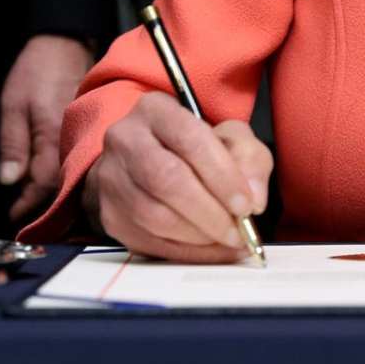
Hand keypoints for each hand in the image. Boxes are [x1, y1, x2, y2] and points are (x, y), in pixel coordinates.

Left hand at [0, 34, 94, 221]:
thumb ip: (12, 145)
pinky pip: (79, 161)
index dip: (27, 205)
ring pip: (73, 177)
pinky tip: (56, 179)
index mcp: (53, 137)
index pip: (42, 185)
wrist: (65, 43)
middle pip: (62, 187)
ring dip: (56, 194)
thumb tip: (9, 180)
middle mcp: (73, 141)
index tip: (13, 216)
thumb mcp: (12, 105)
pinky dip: (66, 175)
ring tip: (38, 204)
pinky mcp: (89, 131)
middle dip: (44, 206)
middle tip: (25, 216)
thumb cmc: (36, 70)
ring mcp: (84, 136)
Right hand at [85, 91, 271, 262]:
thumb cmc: (194, 149)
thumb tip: (254, 200)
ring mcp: (111, 179)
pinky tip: (210, 250)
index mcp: (155, 110)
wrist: (146, 165)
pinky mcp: (110, 215)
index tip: (246, 205)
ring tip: (228, 240)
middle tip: (239, 231)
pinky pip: (148, 242)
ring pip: (154, 215)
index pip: (189, 139)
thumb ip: (250, 159)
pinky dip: (185, 253)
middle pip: (166, 179)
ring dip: (199, 236)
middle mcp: (125, 139)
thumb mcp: (229, 139)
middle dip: (210, 212)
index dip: (222, 176)